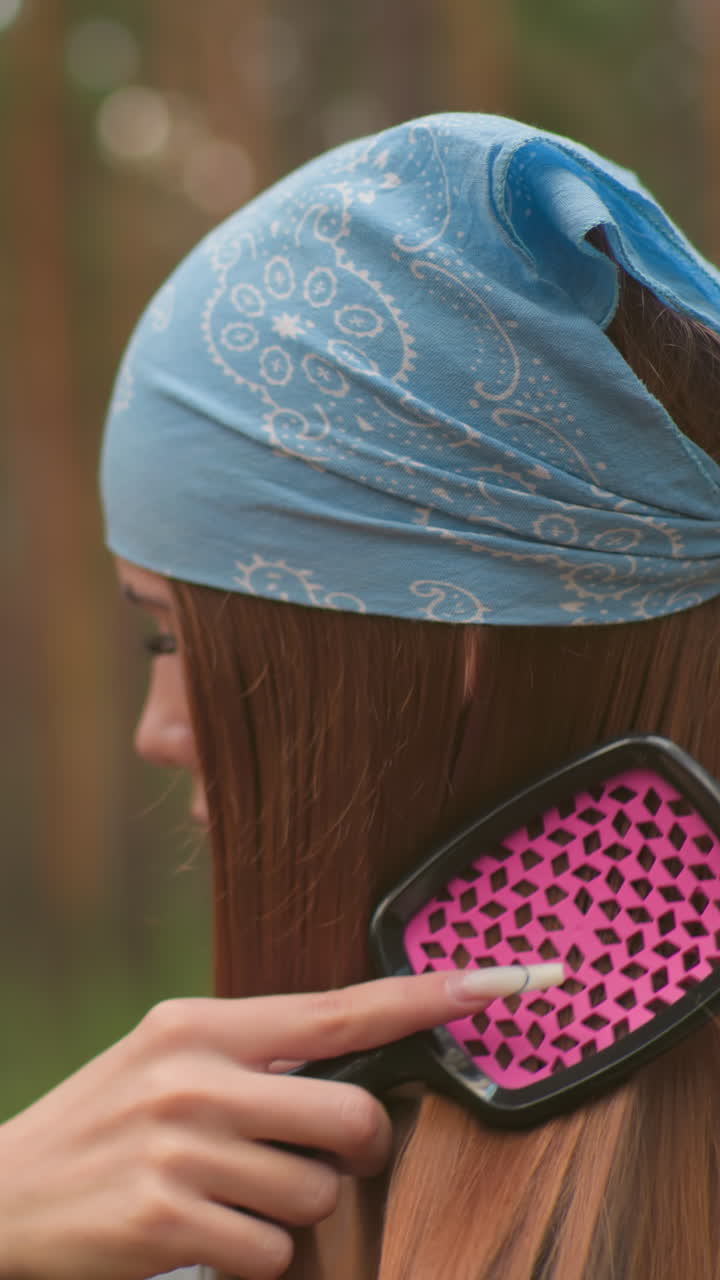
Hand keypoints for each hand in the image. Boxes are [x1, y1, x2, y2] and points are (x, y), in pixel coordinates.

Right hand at [0, 970, 532, 1279]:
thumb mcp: (170, 1059)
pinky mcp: (165, 1222)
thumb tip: (361, 1072)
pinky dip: (252, 1256)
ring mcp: (179, 1148)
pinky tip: (201, 1234)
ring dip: (290, 1210)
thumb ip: (258, 1056)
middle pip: (352, 1118)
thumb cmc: (109, 1124)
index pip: (340, 1009)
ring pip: (317, 1194)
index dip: (429, 997)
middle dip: (357, 1150)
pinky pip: (271, 1252)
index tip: (504, 982)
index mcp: (202, 1024)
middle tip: (314, 1155)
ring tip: (226, 1195)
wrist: (7, 1196)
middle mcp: (194, 1076)